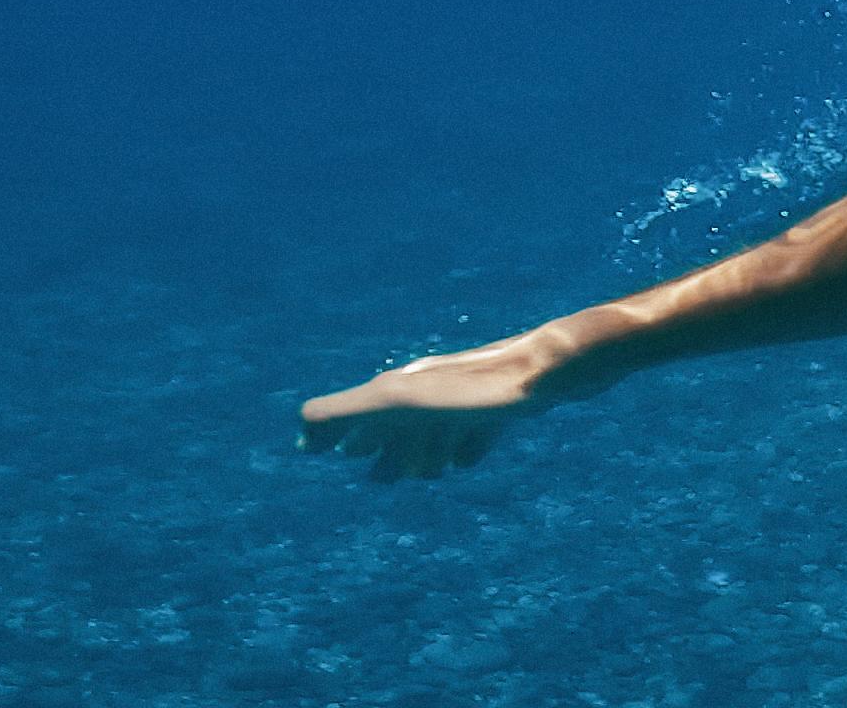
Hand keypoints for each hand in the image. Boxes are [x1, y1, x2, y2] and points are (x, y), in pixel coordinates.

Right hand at [297, 328, 581, 478]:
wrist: (546, 372)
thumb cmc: (468, 390)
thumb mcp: (397, 403)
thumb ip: (344, 415)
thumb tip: (300, 434)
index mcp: (396, 389)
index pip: (348, 417)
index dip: (333, 439)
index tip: (326, 458)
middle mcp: (426, 391)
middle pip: (391, 431)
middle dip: (384, 453)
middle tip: (381, 474)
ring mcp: (463, 399)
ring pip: (432, 435)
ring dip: (425, 455)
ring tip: (431, 467)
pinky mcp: (498, 409)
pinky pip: (473, 437)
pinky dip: (467, 449)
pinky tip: (468, 456)